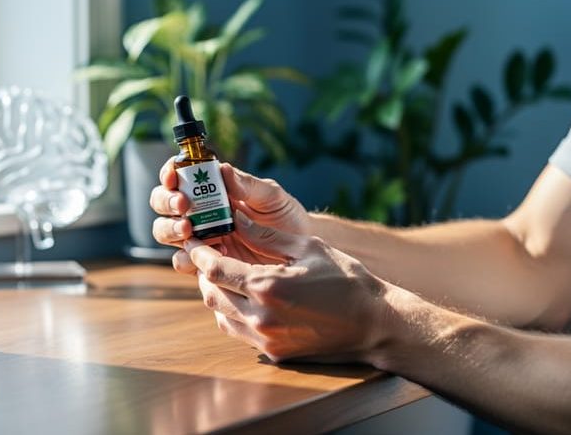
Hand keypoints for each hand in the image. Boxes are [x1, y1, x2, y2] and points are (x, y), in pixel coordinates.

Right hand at [150, 160, 309, 267]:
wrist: (299, 248)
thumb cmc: (284, 215)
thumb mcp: (270, 196)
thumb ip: (247, 185)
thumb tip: (224, 169)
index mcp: (211, 189)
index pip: (178, 176)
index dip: (169, 173)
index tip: (173, 175)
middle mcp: (199, 212)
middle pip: (163, 204)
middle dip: (166, 202)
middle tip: (183, 205)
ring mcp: (200, 238)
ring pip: (165, 232)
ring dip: (170, 229)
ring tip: (190, 229)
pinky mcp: (205, 263)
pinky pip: (183, 261)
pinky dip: (187, 258)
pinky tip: (210, 253)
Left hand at [184, 211, 399, 362]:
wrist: (375, 324)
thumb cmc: (346, 280)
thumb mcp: (307, 248)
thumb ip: (266, 236)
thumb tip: (236, 218)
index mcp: (267, 287)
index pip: (214, 269)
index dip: (199, 253)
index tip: (195, 241)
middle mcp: (261, 317)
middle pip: (211, 294)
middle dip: (204, 274)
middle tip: (209, 256)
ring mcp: (267, 339)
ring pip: (221, 316)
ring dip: (218, 294)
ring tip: (227, 276)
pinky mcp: (274, 353)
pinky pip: (239, 332)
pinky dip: (233, 314)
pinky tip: (245, 298)